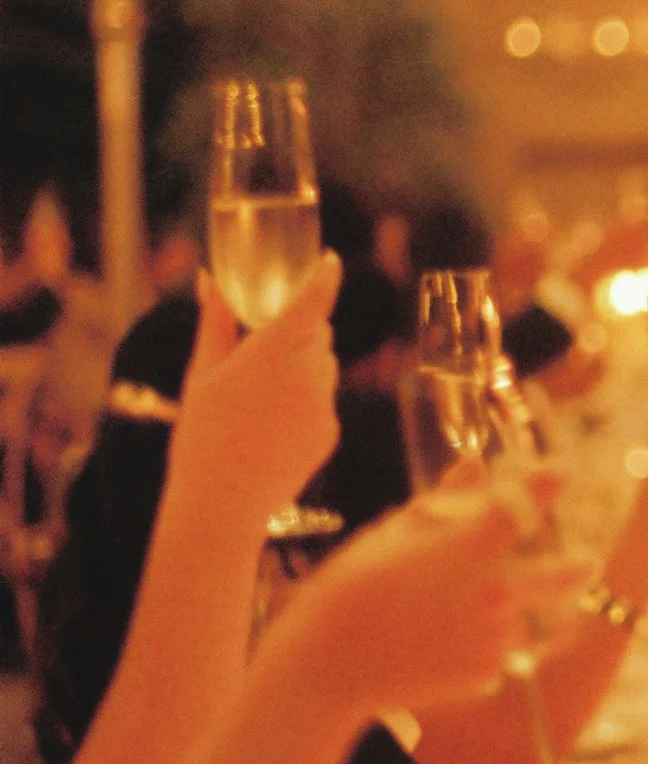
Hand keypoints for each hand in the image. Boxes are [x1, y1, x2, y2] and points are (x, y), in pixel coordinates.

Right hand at [168, 255, 341, 523]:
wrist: (223, 503)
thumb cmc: (202, 435)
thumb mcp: (201, 373)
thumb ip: (216, 322)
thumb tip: (210, 279)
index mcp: (274, 350)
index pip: (314, 299)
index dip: (326, 275)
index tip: (330, 261)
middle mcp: (308, 373)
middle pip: (319, 335)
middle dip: (300, 335)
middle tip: (262, 355)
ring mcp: (324, 404)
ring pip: (324, 370)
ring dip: (304, 371)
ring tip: (259, 403)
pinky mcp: (330, 432)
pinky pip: (323, 404)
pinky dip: (305, 406)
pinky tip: (270, 431)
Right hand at [283, 480, 590, 718]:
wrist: (328, 666)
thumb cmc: (351, 590)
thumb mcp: (392, 534)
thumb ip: (445, 502)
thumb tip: (477, 464)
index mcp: (470, 546)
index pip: (523, 504)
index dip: (544, 484)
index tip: (560, 474)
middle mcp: (495, 590)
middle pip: (560, 575)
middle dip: (577, 568)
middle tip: (590, 563)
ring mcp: (495, 637)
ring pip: (532, 622)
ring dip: (533, 615)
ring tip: (529, 617)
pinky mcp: (487, 674)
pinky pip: (503, 657)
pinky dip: (493, 650)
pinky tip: (463, 648)